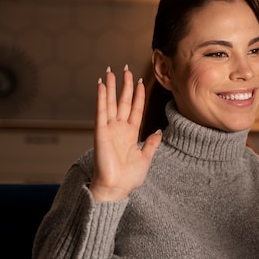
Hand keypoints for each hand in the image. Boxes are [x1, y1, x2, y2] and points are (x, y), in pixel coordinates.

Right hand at [90, 65, 161, 201]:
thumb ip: (151, 144)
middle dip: (125, 86)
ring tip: (111, 71)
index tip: (140, 82)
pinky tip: (101, 85)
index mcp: (131, 134)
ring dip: (111, 87)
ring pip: (111, 103)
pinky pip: (101, 111)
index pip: (135, 109)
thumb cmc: (128, 178)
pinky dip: (101, 97)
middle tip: (126, 70)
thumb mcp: (146, 158)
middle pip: (123, 102)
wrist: (115, 188)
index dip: (138, 96)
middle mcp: (119, 129)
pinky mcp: (100, 131)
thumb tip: (158, 131)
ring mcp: (109, 129)